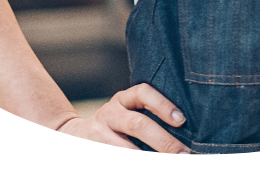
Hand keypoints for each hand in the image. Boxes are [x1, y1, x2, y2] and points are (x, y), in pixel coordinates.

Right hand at [57, 83, 190, 152]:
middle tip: (183, 153)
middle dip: (163, 141)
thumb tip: (185, 129)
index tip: (181, 120)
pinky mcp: (96, 148)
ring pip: (127, 149)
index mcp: (122, 99)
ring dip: (149, 156)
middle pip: (138, 124)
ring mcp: (99, 134)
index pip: (143, 93)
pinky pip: (117, 155)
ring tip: (171, 159)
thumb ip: (148, 115)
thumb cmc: (115, 124)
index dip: (163, 105)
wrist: (74, 135)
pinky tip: (150, 174)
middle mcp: (109, 113)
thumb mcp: (127, 112)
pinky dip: (139, 158)